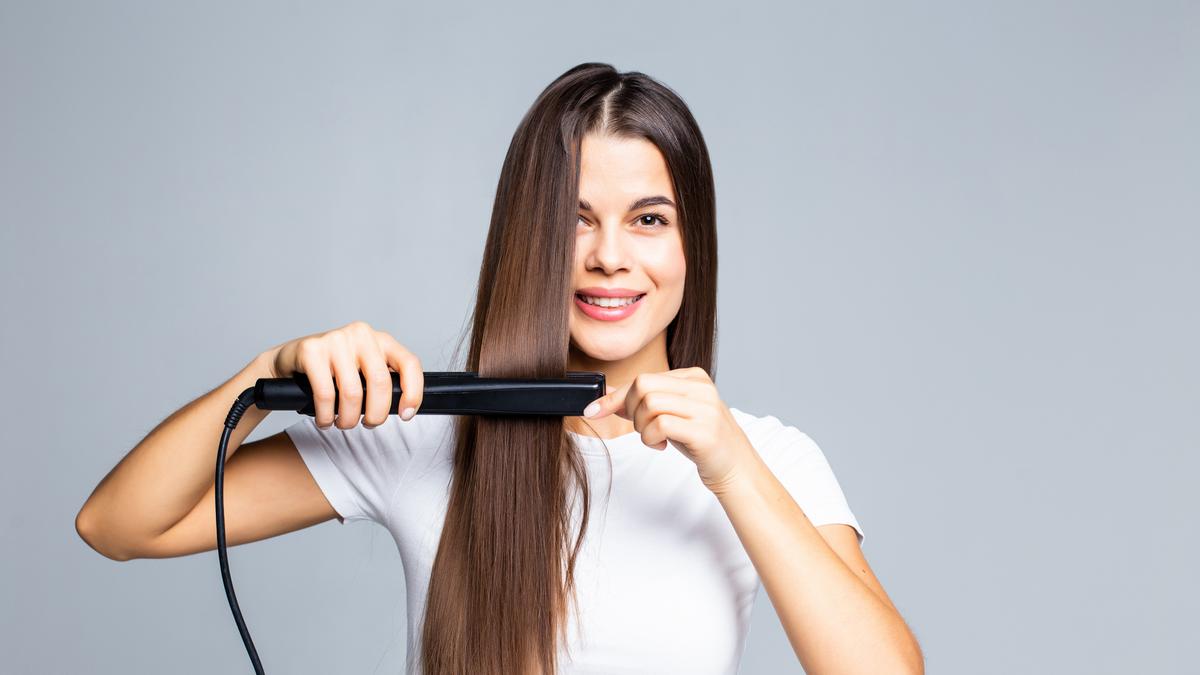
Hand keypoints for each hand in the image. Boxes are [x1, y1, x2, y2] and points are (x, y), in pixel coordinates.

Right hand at [263, 320, 423, 429]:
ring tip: (343, 423)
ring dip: (348, 419)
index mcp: (381, 340)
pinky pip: (326, 394)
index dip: (413, 393)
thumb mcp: (364, 370)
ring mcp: (336, 340)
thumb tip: (404, 410)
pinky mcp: (312, 350)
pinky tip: (325, 419)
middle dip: (376, 414)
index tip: (406, 415)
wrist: (291, 360)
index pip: (410, 364)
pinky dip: (326, 416)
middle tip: (368, 424)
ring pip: (353, 393)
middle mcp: (362, 335)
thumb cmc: (333, 369)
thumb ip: (383, 382)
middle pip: (381, 383)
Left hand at [583, 367, 759, 492]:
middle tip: (642, 429)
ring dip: (641, 427)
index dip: (615, 397)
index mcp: (694, 377)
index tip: (593, 410)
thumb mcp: (672, 414)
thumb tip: (606, 397)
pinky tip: (661, 445)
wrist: (735, 468)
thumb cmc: (700, 441)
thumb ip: (644, 402)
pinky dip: (650, 438)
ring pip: (649, 404)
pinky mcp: (705, 431)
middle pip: (643, 386)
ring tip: (654, 438)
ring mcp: (705, 408)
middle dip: (630, 411)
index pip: (643, 378)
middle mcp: (701, 388)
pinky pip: (660, 425)